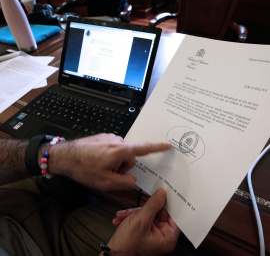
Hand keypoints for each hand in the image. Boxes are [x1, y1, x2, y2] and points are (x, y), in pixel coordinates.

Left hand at [47, 134, 171, 190]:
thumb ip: (126, 182)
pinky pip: (112, 149)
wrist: (65, 156)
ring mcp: (110, 138)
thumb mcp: (106, 182)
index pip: (144, 148)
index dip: (157, 148)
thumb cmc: (84, 168)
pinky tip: (97, 160)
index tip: (167, 145)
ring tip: (100, 166)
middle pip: (130, 157)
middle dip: (121, 166)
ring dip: (114, 162)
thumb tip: (132, 178)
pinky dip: (108, 157)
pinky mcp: (104, 137)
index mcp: (120, 150)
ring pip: (120, 154)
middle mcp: (117, 141)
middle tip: (107, 172)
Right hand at [107, 188, 179, 255]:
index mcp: (167, 238)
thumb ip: (152, 205)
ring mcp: (152, 234)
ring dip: (133, 213)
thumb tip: (161, 194)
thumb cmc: (126, 246)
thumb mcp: (140, 221)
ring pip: (147, 214)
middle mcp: (161, 237)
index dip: (168, 205)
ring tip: (124, 216)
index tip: (162, 195)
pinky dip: (131, 218)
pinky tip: (122, 220)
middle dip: (143, 210)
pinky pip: (141, 219)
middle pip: (158, 213)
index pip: (174, 216)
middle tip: (134, 210)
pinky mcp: (144, 232)